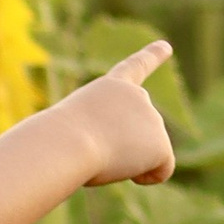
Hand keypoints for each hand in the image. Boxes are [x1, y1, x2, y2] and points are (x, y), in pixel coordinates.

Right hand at [69, 41, 178, 187]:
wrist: (68, 143)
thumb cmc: (57, 140)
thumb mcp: (72, 130)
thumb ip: (97, 136)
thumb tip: (118, 158)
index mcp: (112, 87)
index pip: (135, 68)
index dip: (152, 56)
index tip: (166, 46)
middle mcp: (138, 97)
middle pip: (136, 134)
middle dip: (121, 146)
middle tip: (93, 146)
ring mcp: (153, 119)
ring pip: (143, 155)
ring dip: (123, 163)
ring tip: (101, 154)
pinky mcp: (161, 145)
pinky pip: (161, 171)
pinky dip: (147, 177)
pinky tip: (131, 175)